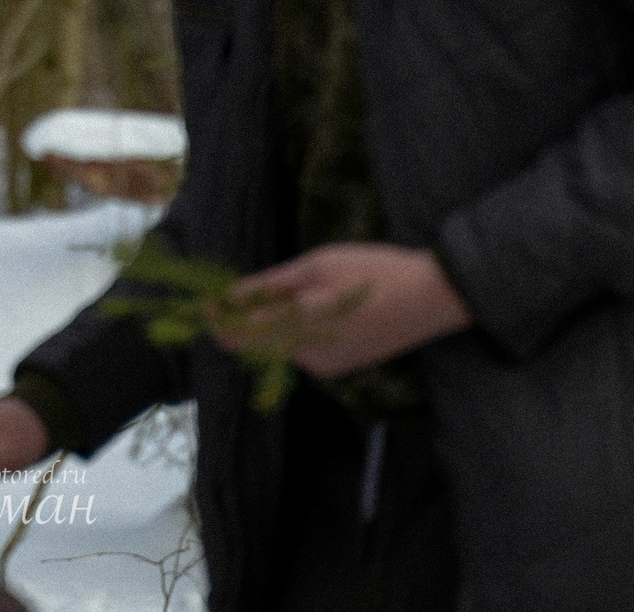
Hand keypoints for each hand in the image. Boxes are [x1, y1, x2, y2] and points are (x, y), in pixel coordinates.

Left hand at [213, 243, 471, 377]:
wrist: (433, 298)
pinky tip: (306, 307)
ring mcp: (325, 368)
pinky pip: (300, 351)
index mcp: (301, 329)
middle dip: (238, 322)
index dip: (215, 322)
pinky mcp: (339, 369)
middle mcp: (308, 358)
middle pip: (255, 345)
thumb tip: (229, 297)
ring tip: (275, 294)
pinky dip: (290, 332)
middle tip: (232, 292)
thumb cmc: (374, 270)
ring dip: (266, 326)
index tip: (199, 304)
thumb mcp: (318, 265)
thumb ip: (271, 285)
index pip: (239, 336)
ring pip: (278, 348)